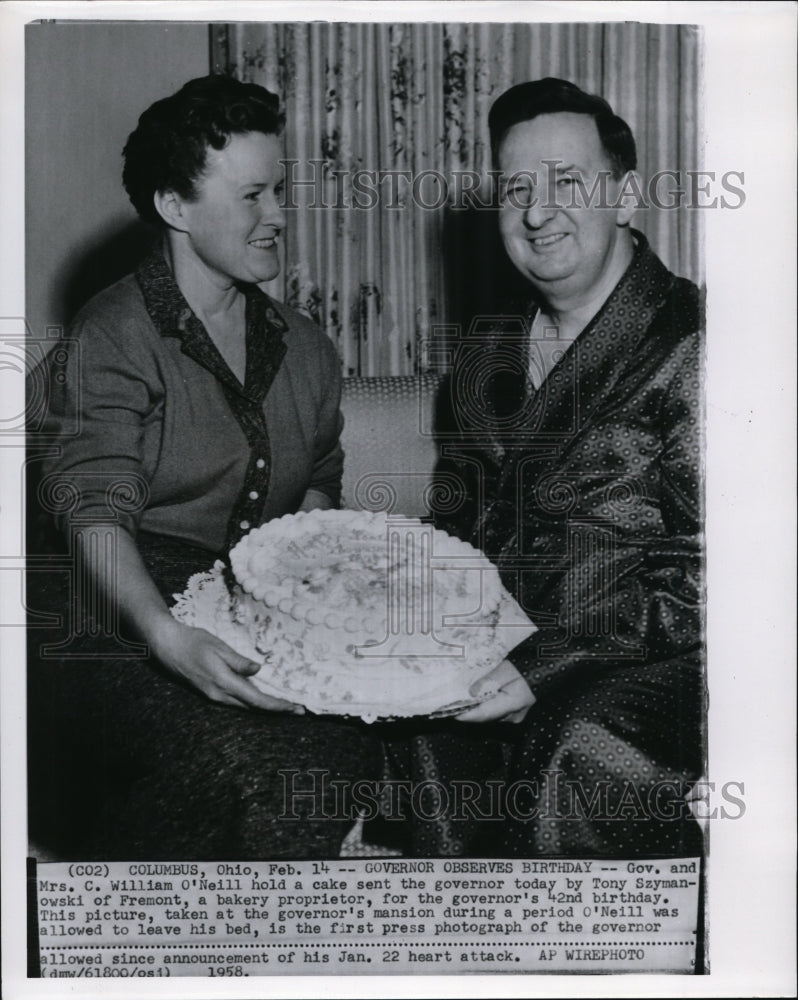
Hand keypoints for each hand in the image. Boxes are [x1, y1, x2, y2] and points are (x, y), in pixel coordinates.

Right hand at [151, 619, 303, 712]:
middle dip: (277, 709)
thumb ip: (239, 661)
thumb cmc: (193, 642)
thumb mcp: (219, 647)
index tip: (296, 707)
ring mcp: (214, 695)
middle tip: (299, 708)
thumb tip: (259, 670)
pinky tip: (262, 696)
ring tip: (286, 704)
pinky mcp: (211, 692)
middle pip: (254, 707)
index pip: (257, 700)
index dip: (278, 706)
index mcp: (224, 683)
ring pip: (245, 706)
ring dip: (266, 706)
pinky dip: (253, 701)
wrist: (167, 646)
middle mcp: (220, 695)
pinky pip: (237, 701)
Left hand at [455, 659, 534, 723]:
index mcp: (512, 705)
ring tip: (459, 702)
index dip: (467, 715)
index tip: (451, 714)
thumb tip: (472, 693)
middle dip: (468, 712)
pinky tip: (474, 701)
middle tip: (451, 706)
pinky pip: (495, 713)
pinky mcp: (514, 713)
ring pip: (489, 716)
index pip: (484, 714)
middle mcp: (513, 716)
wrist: (543, 668)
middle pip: (485, 717)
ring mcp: (514, 716)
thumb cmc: (525, 667)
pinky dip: (484, 707)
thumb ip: (488, 681)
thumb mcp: (505, 670)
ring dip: (475, 710)